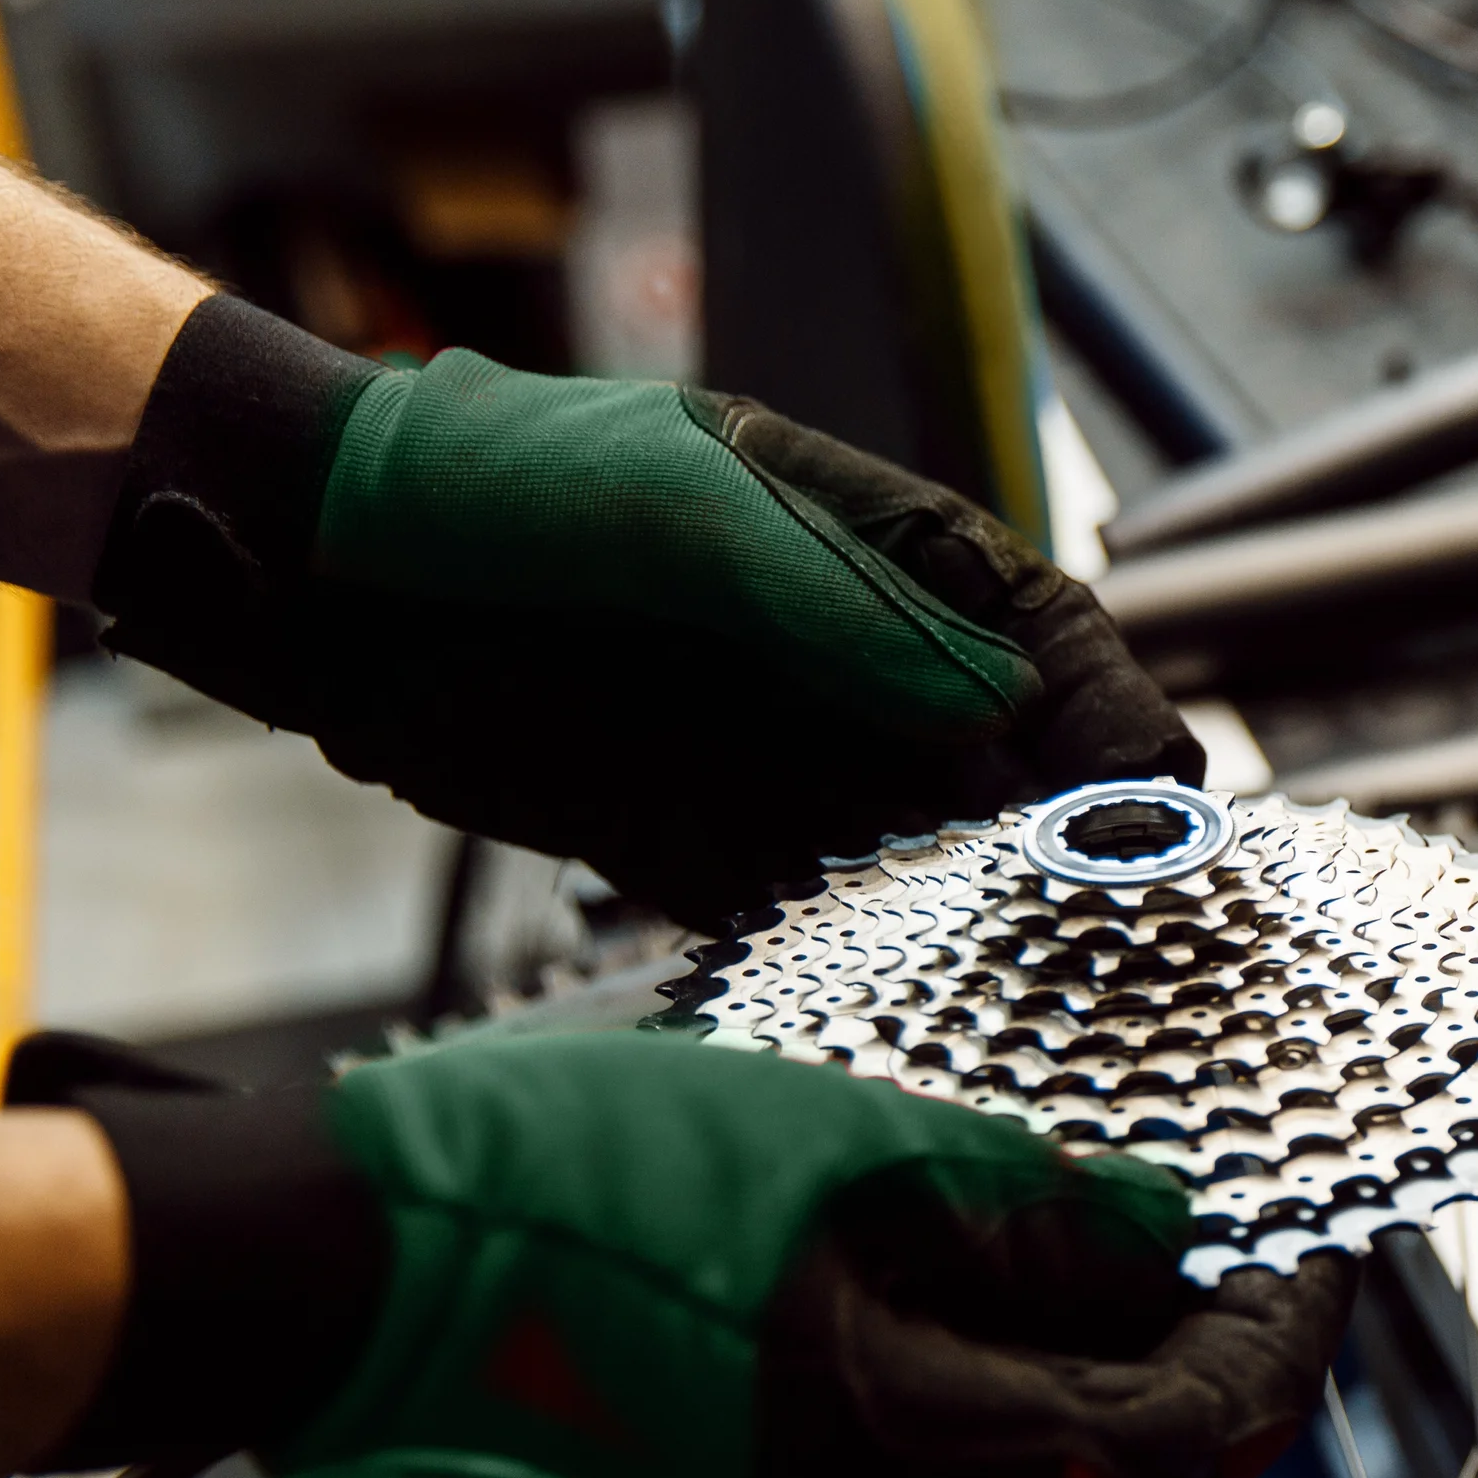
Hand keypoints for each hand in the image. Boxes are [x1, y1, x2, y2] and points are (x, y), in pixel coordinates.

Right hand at [23, 1030, 1352, 1477]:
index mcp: (920, 1464)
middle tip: (1229, 1238)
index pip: (1187, 1439)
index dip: (1285, 1342)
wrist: (344, 1277)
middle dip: (1193, 1358)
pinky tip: (963, 1290)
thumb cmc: (571, 1193)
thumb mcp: (841, 1150)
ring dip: (1084, 1373)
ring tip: (1106, 1240)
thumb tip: (1170, 1237)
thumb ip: (1032, 1210)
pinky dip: (976, 1395)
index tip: (1324, 1254)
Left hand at [93, 300, 1201, 925]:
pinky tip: (889, 993)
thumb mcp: (688, 515)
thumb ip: (844, 613)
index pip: (1039, 632)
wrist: (329, 565)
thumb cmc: (510, 484)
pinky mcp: (703, 842)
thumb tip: (1005, 712)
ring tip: (1018, 977)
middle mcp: (850, 665)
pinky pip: (807, 908)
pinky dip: (851, 952)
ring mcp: (781, 757)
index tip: (1148, 794)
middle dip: (1060, 839)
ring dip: (968, 913)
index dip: (1108, 710)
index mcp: (876, 551)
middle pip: (1003, 762)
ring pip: (920, 849)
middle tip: (1108, 921)